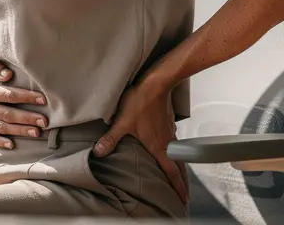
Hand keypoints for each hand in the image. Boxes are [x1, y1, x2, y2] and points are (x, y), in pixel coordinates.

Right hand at [0, 55, 48, 148]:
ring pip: (2, 127)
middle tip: (44, 121)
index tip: (43, 99)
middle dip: (27, 118)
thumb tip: (8, 74)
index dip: (27, 97)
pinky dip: (0, 142)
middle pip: (8, 114)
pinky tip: (13, 145)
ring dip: (20, 131)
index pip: (9, 95)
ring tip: (37, 132)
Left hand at [94, 84, 188, 202]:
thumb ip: (111, 139)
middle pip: (179, 166)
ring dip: (179, 167)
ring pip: (177, 154)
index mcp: (159, 146)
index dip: (178, 187)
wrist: (156, 83)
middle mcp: (168, 142)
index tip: (184, 200)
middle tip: (185, 195)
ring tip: (178, 175)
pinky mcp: (169, 122)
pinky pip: (174, 142)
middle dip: (183, 182)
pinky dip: (175, 152)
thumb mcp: (122, 122)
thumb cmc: (141, 103)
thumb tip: (98, 152)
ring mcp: (170, 132)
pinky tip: (168, 150)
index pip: (172, 172)